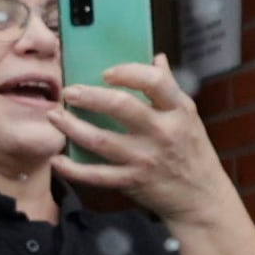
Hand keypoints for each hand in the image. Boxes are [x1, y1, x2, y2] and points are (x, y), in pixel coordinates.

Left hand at [49, 58, 243, 226]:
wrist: (201, 197)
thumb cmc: (192, 150)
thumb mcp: (188, 116)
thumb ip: (168, 87)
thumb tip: (155, 57)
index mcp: (178, 110)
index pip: (154, 82)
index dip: (127, 72)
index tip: (106, 73)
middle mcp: (162, 132)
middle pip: (121, 107)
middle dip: (90, 97)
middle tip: (68, 91)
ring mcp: (145, 158)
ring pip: (101, 140)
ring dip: (72, 127)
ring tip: (54, 116)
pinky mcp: (132, 181)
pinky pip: (96, 175)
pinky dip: (73, 169)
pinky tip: (56, 160)